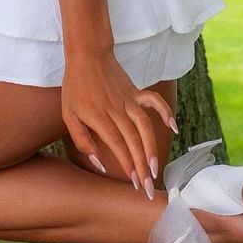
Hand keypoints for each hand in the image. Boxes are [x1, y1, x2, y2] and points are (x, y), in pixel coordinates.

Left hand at [61, 49, 177, 196]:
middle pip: (133, 140)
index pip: (117, 144)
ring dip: (152, 147)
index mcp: (99, 115)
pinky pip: (154, 101)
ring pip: (145, 125)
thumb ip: (82, 140)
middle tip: (148, 187)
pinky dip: (165, 112)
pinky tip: (174, 127)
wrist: (87, 55)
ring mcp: (128, 99)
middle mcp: (116, 108)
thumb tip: (98, 163)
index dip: (127, 164)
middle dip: (142, 166)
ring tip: (156, 169)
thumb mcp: (68, 115)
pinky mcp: (135, 91)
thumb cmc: (75, 87)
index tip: (134, 182)